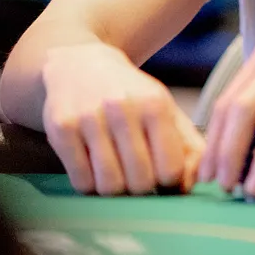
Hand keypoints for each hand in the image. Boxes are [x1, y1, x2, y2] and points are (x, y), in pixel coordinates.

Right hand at [40, 41, 204, 194]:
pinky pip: (80, 181)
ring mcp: (89, 117)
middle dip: (141, 188)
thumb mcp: (166, 110)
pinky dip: (89, 184)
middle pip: (140, 182)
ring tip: (116, 173)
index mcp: (154, 104)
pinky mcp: (61, 128)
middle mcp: (121, 108)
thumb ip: (189, 146)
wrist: (81, 65)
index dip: (168, 182)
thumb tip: (192, 185)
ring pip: (109, 185)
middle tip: (136, 177)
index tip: (160, 176)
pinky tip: (93, 167)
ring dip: (114, 189)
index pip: (169, 169)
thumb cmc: (131, 96)